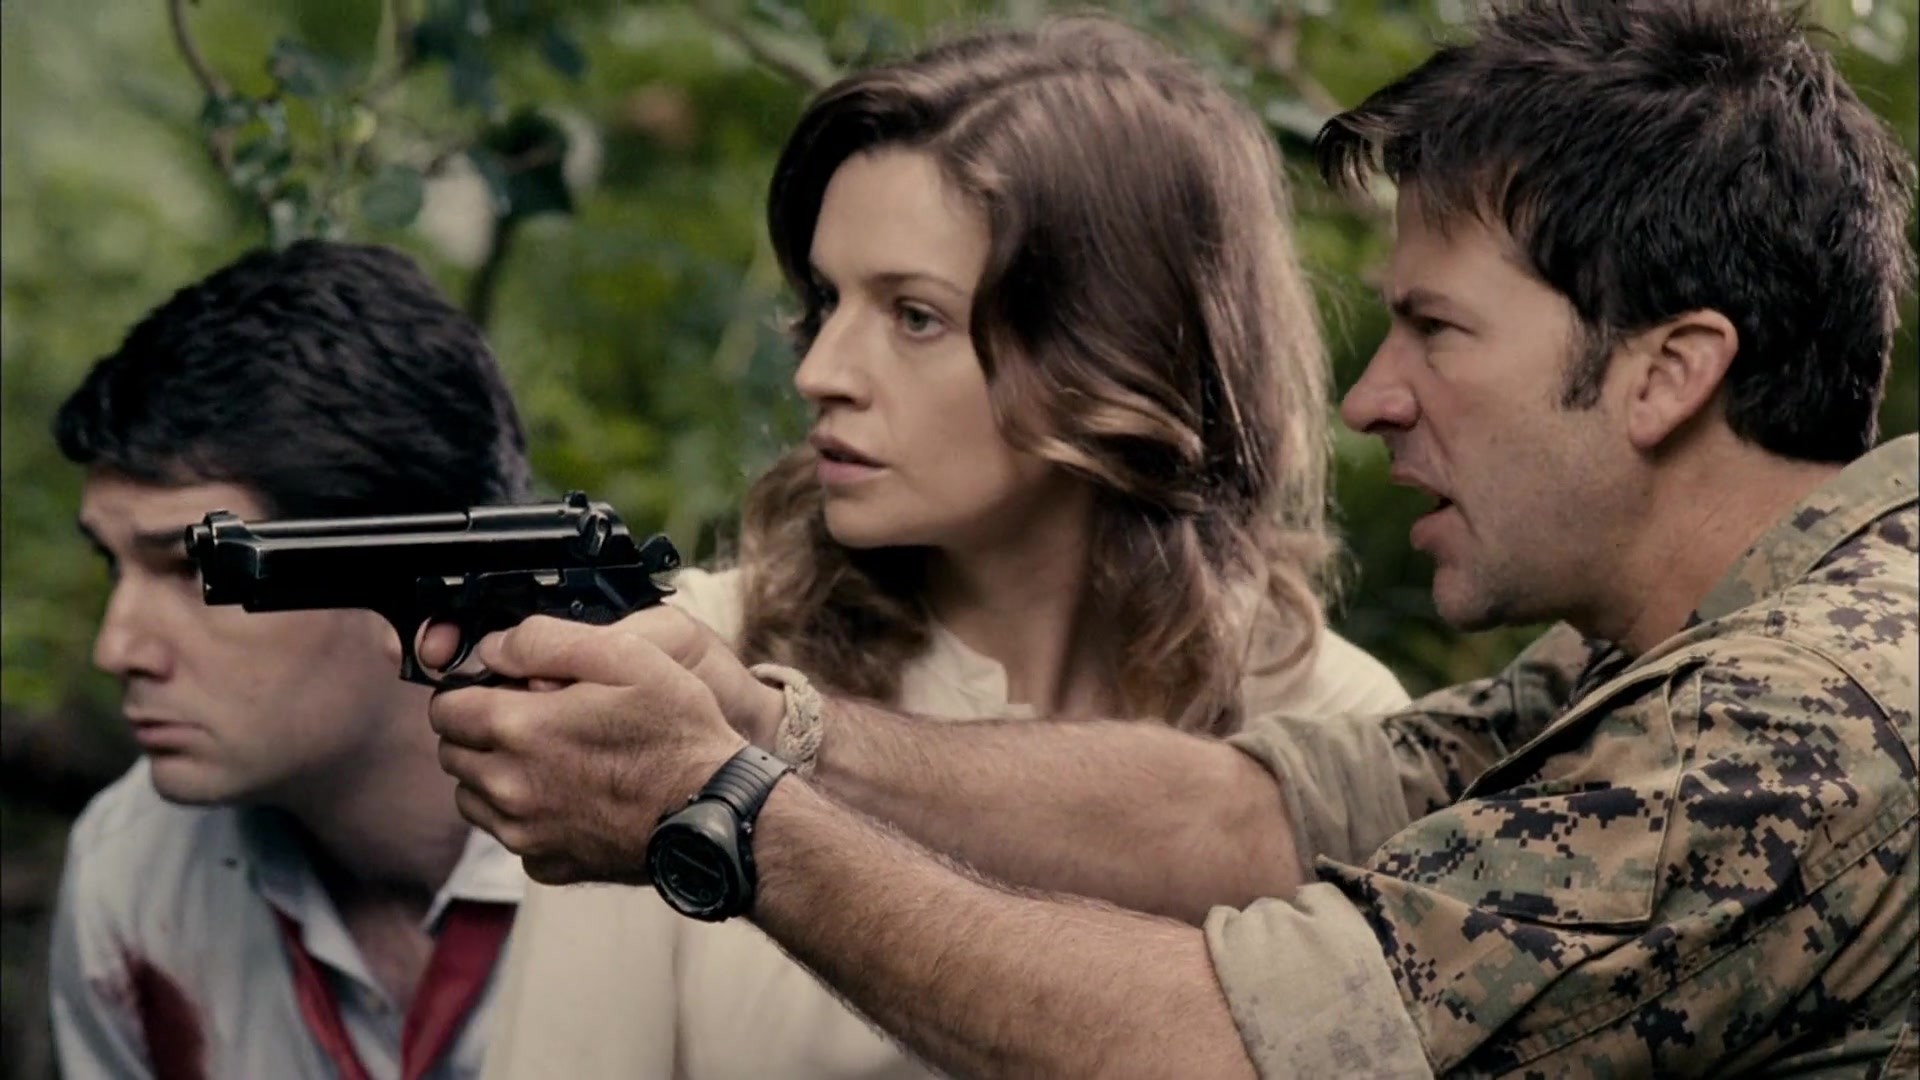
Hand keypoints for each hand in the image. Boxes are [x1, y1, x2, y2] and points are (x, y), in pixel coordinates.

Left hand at [428, 615, 746, 884]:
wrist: (714, 812)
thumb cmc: (677, 732)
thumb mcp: (626, 656)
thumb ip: (546, 641)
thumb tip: (494, 647)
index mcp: (519, 729)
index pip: (444, 709)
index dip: (468, 692)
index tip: (501, 689)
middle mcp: (508, 787)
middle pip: (453, 754)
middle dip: (479, 733)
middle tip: (531, 721)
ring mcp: (525, 833)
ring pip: (473, 800)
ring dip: (493, 776)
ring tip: (548, 760)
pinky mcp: (546, 864)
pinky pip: (511, 835)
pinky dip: (525, 817)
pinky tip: (569, 798)